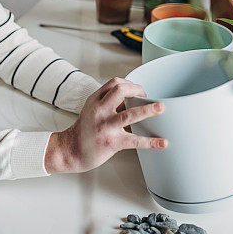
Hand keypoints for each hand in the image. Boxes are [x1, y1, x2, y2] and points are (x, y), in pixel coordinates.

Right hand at [45, 77, 166, 173]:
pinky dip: (151, 142)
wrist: (70, 150)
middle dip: (138, 90)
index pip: (115, 83)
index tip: (139, 91)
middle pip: (121, 91)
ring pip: (129, 115)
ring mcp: (105, 126)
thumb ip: (111, 103)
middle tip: (150, 98)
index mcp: (95, 100)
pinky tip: (163, 143)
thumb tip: (133, 100)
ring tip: (161, 108)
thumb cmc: (84, 130)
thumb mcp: (92, 110)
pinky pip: (134, 141)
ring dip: (148, 110)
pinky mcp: (111, 142)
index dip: (131, 84)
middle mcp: (100, 110)